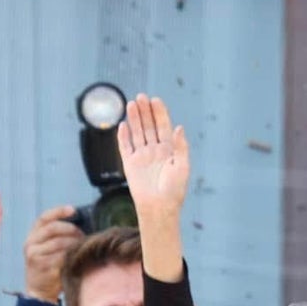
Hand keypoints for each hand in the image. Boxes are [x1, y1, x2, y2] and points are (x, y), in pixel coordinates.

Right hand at [23, 206, 83, 301]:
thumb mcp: (47, 249)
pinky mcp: (43, 267)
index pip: (44, 218)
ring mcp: (35, 255)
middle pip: (53, 228)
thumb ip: (57, 237)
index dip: (58, 211)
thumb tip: (80, 227)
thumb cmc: (49, 267)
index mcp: (32, 236)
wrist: (39, 291)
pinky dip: (72, 256)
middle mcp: (30, 243)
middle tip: (82, 235)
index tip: (73, 210)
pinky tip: (78, 258)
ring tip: (82, 247)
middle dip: (71, 229)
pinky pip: (62, 257)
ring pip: (59, 243)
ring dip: (74, 243)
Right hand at [117, 94, 190, 219]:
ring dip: (134, 119)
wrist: (159, 208)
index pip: (163, 127)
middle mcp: (155, 151)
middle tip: (141, 97)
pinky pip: (125, 147)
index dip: (160, 113)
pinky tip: (123, 124)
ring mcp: (142, 157)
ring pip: (137, 133)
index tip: (156, 100)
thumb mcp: (183, 167)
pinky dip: (123, 136)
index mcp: (169, 151)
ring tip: (132, 104)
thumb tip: (179, 127)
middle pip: (149, 126)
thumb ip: (181, 146)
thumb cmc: (174, 191)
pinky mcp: (130, 165)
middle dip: (145, 111)